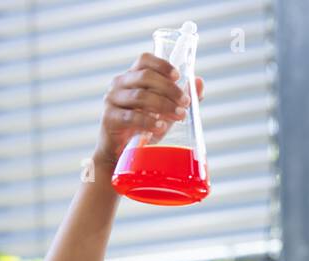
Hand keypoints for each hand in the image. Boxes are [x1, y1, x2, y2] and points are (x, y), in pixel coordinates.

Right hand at [93, 52, 204, 170]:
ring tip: (179, 116)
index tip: (178, 76)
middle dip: (169, 89)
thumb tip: (199, 82)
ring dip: (163, 105)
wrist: (120, 153)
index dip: (162, 65)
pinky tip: (161, 127)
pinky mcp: (109, 119)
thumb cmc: (143, 128)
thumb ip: (179, 98)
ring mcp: (112, 100)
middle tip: (185, 103)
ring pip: (140, 96)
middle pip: (145, 77)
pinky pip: (131, 117)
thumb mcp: (164, 112)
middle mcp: (119, 84)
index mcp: (132, 77)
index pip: (144, 60)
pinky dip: (149, 122)